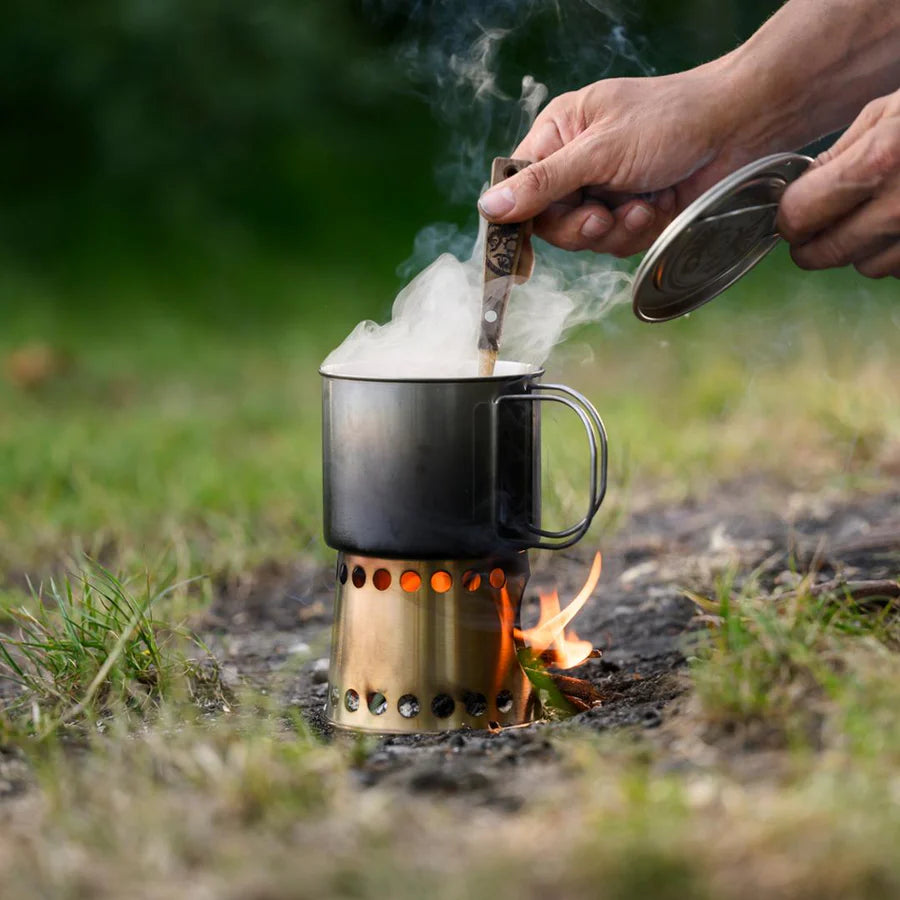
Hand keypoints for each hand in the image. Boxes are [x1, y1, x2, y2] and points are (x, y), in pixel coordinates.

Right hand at [477, 65, 762, 256]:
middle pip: (548, 221)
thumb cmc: (670, 120)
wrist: (739, 130)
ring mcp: (605, 191)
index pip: (519, 185)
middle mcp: (577, 164)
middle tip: (599, 217)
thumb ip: (544, 182)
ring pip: (583, 238)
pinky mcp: (631, 214)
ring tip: (639, 206)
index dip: (519, 215)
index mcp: (559, 133)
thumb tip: (489, 206)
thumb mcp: (599, 150)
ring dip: (611, 230)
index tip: (521, 242)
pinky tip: (654, 208)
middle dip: (577, 227)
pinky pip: (615, 242)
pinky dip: (635, 232)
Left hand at [778, 88, 899, 278]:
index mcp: (880, 163)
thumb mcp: (891, 112)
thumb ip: (839, 155)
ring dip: (860, 249)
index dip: (789, 217)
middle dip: (812, 243)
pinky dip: (896, 252)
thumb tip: (798, 191)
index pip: (798, 217)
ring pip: (864, 267)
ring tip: (879, 213)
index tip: (792, 212)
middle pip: (824, 254)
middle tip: (816, 227)